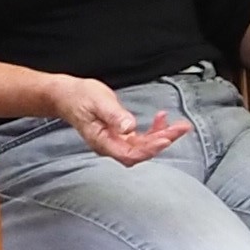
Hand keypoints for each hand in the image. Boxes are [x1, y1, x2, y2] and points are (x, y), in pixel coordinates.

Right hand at [43, 73, 180, 162]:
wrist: (67, 95)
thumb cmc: (80, 97)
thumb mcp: (98, 102)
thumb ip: (114, 115)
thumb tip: (129, 127)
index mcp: (102, 142)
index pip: (129, 154)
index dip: (149, 149)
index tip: (166, 139)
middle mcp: (110, 145)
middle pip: (141, 151)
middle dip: (163, 140)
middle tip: (182, 127)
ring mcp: (115, 141)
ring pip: (144, 146)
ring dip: (162, 135)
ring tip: (179, 124)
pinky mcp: (120, 135)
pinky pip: (141, 138)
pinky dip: (154, 130)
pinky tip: (161, 118)